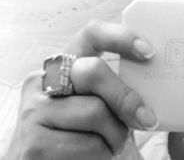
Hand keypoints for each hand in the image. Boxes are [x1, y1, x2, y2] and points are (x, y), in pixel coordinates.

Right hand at [4, 20, 157, 158]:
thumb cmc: (80, 140)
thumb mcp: (96, 109)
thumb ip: (111, 93)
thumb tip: (150, 93)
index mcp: (62, 68)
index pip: (89, 35)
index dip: (119, 37)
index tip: (148, 51)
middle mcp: (42, 83)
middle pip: (93, 72)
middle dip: (125, 96)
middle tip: (146, 118)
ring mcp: (33, 111)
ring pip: (94, 112)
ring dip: (115, 137)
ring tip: (109, 146)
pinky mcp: (34, 142)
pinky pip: (87, 144)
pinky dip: (101, 156)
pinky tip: (90, 158)